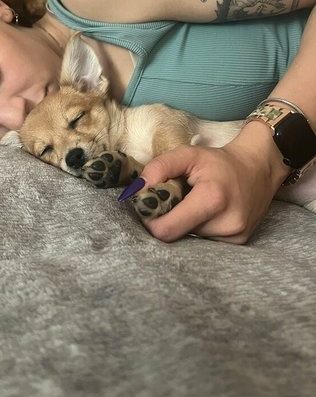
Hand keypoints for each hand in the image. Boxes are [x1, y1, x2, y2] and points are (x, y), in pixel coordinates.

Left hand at [139, 122, 289, 243]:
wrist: (260, 167)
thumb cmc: (219, 161)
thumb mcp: (188, 154)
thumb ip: (160, 167)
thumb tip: (136, 190)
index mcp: (212, 200)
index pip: (166, 229)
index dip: (151, 220)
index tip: (151, 205)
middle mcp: (226, 224)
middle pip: (176, 235)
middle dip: (168, 220)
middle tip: (175, 201)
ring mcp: (235, 237)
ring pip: (190, 239)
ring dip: (184, 224)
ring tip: (195, 204)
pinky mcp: (239, 242)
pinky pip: (204, 241)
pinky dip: (198, 228)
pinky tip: (207, 213)